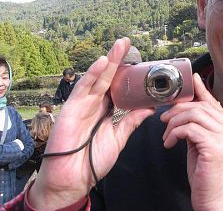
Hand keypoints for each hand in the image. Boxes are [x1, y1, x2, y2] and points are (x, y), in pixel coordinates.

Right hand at [28, 37, 154, 209]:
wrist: (73, 180)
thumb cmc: (92, 161)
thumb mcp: (118, 138)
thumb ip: (131, 121)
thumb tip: (149, 108)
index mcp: (106, 110)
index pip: (118, 87)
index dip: (128, 74)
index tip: (141, 62)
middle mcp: (95, 104)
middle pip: (108, 77)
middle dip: (118, 59)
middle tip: (128, 42)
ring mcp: (83, 104)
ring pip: (97, 78)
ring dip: (109, 60)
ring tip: (120, 45)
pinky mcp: (72, 108)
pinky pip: (84, 88)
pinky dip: (93, 74)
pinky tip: (103, 62)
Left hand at [161, 74, 222, 210]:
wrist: (216, 202)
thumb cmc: (208, 178)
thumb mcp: (204, 147)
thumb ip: (200, 128)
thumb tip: (189, 111)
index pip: (215, 104)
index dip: (201, 90)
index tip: (192, 80)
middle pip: (201, 107)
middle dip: (178, 111)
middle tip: (164, 120)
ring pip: (194, 115)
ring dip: (174, 123)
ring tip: (166, 136)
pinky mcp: (216, 147)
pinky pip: (189, 129)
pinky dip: (174, 134)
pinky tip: (169, 144)